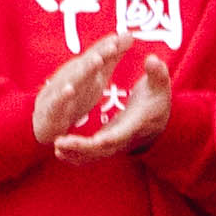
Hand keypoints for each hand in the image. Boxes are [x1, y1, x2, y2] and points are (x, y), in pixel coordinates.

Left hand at [37, 38, 169, 155]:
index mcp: (135, 124)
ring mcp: (113, 143)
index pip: (120, 134)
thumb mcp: (160, 84)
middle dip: (81, 148)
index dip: (106, 139)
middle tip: (60, 143)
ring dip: (74, 154)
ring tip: (56, 148)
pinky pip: (89, 155)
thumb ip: (157, 72)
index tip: (91, 140)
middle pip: (101, 149)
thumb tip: (152, 59)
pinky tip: (59, 151)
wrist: (159, 121)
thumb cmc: (157, 100)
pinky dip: (75, 155)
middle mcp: (123, 138)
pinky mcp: (105, 144)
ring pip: (93, 155)